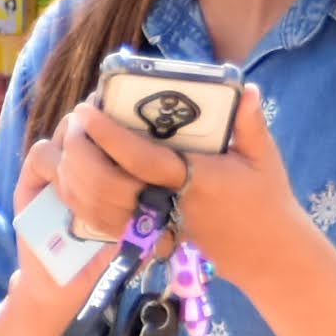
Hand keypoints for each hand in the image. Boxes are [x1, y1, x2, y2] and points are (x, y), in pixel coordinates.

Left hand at [53, 81, 331, 299]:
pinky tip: (73, 170)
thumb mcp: (263, 157)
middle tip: (75, 120)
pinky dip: (78, 195)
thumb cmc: (265, 197)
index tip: (89, 108)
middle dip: (81, 150)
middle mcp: (167, 205)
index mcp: (195, 181)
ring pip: (94, 202)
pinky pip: (96, 218)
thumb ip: (250, 123)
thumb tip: (247, 89)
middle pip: (105, 182)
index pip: (140, 158)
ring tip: (70, 139)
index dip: (109, 134)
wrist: (262, 246)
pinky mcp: (142, 235)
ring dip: (73, 171)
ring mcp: (151, 224)